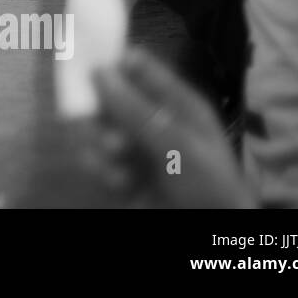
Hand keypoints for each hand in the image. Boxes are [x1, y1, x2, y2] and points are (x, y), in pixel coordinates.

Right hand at [88, 48, 254, 207]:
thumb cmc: (206, 184)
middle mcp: (153, 120)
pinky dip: (103, 170)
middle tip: (112, 135)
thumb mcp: (177, 144)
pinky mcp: (124, 175)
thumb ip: (136, 109)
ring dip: (102, 147)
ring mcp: (138, 148)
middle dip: (104, 116)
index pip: (139, 69)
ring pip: (98, 130)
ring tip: (119, 164)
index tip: (89, 66)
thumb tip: (98, 71)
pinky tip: (120, 182)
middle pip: (110, 99)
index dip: (114, 64)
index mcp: (177, 103)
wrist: (209, 234)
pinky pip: (97, 160)